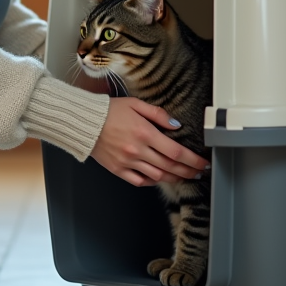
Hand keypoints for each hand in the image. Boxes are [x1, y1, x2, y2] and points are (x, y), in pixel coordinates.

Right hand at [90, 97, 209, 186]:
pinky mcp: (118, 170)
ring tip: (183, 176)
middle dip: (188, 171)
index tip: (202, 163)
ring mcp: (128, 162)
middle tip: (198, 172)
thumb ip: (158, 114)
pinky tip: (159, 178)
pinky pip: (140, 181)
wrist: (84, 122)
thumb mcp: (136, 104)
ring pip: (158, 176)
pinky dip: (152, 181)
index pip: (176, 152)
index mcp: (145, 133)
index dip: (192, 160)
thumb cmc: (108, 111)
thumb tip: (176, 125)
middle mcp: (138, 150)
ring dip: (174, 178)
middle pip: (170, 166)